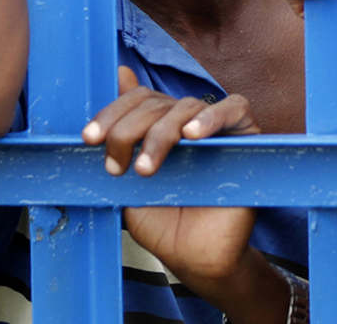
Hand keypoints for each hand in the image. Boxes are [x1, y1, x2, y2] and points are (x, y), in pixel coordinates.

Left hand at [82, 66, 259, 285]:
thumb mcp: (129, 179)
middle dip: (128, 130)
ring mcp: (217, 128)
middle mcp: (187, 121)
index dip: (111, 113)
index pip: (136, 100)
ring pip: (187, 106)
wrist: (194, 260)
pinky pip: (235, 108)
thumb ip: (121, 137)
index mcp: (160, 125)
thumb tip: (119, 75)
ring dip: (161, 133)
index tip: (89, 139)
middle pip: (156, 103)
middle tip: (117, 166)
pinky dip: (212, 116)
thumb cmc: (163, 223)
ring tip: (146, 168)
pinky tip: (191, 136)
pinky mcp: (246, 137)